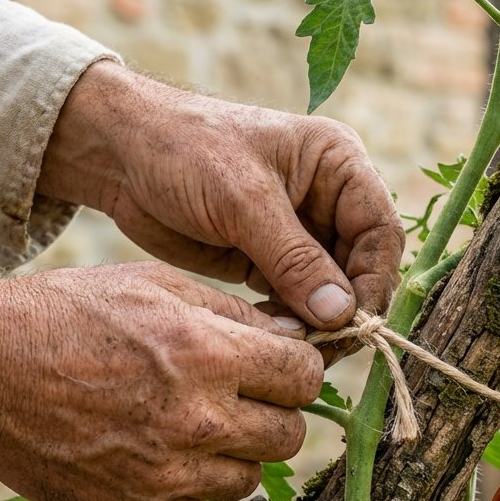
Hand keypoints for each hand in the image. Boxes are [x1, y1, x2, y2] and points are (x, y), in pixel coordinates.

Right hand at [0, 262, 322, 500]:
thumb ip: (231, 313)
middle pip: (288, 436)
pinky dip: (187, 485)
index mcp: (208, 355)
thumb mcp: (152, 284)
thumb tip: (293, 334)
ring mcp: (168, 474)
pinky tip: (154, 450)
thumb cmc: (64, 315)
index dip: (298, 369)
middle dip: (273, 413)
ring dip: (233, 453)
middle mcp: (197, 421)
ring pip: (247, 479)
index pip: (305, 377)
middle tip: (240, 396)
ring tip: (192, 423)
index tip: (280, 366)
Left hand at [37, 61, 404, 332]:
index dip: (374, 281)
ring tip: (297, 349)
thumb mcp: (241, 199)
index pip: (380, 230)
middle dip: (348, 309)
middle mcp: (329, 197)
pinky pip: (297, 301)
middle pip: (364, 266)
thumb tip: (342, 314)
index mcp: (338, 163)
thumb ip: (294, 258)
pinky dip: (292, 324)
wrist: (119, 154)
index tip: (353, 324)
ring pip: (332, 291)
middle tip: (325, 348)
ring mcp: (300, 232)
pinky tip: (272, 338)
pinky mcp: (269, 260)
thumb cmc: (183, 151)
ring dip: (320, 323)